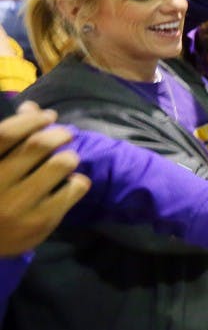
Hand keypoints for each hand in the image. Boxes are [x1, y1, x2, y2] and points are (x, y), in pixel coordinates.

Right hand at [0, 101, 91, 255]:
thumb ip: (10, 138)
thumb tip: (31, 107)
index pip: (6, 134)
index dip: (31, 120)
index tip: (48, 116)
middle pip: (38, 145)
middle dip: (59, 134)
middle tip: (65, 134)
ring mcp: (17, 207)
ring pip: (60, 164)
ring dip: (69, 156)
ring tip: (66, 160)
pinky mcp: (40, 222)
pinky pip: (74, 188)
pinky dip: (78, 180)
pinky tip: (71, 183)